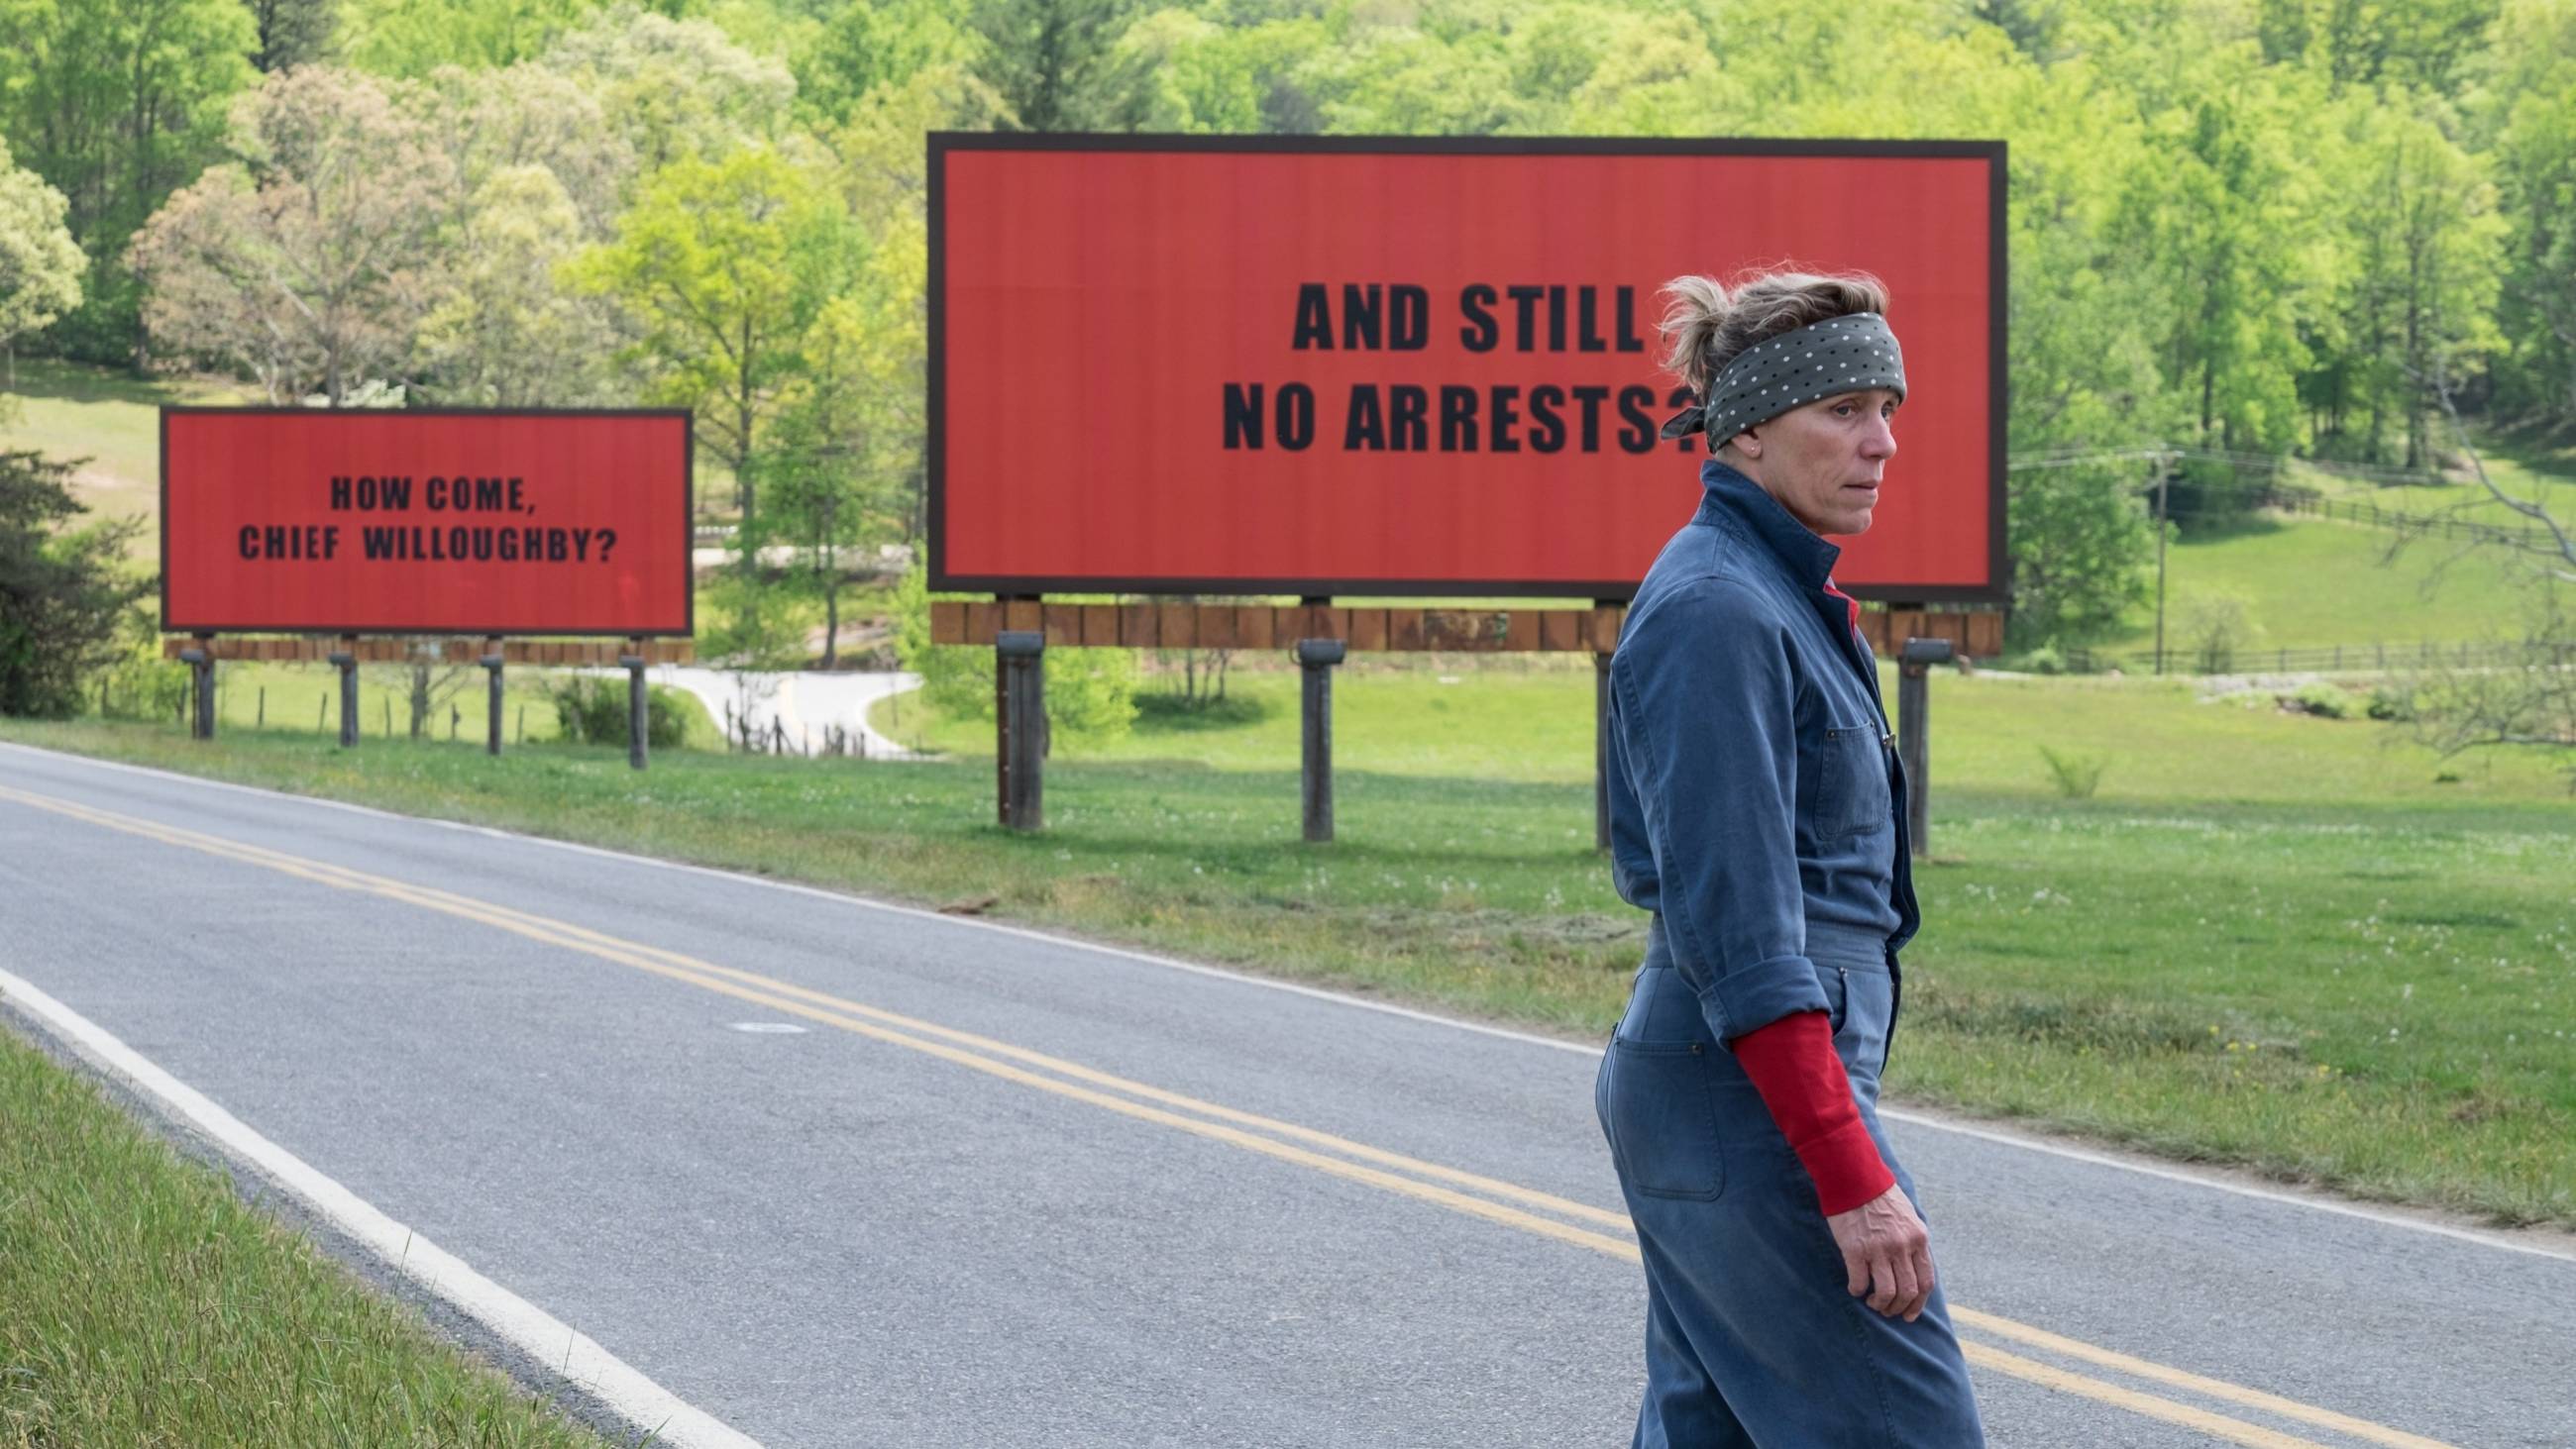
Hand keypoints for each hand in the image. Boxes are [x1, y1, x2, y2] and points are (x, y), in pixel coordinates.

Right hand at [1826, 1183, 1934, 1321]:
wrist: (1854, 1177)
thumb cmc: (1880, 1196)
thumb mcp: (1908, 1217)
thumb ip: (1913, 1242)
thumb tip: (1913, 1269)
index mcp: (1918, 1239)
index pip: (1926, 1282)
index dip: (1918, 1304)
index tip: (1909, 1314)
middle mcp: (1902, 1246)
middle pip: (1908, 1291)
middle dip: (1898, 1308)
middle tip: (1887, 1310)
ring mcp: (1879, 1249)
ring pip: (1887, 1293)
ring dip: (1879, 1304)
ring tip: (1872, 1302)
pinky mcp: (1855, 1249)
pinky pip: (1859, 1282)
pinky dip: (1857, 1290)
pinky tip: (1854, 1288)